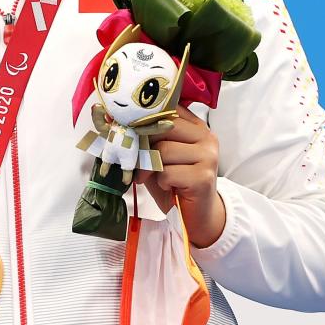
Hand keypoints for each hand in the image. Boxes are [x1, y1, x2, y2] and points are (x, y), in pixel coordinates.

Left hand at [135, 104, 226, 247]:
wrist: (198, 216)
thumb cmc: (175, 184)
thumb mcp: (161, 157)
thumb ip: (150, 139)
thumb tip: (116, 122)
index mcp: (197, 127)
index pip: (170, 109)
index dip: (146, 119)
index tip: (130, 129)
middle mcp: (206, 138)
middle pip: (165, 127)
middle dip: (146, 145)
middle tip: (139, 163)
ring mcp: (208, 157)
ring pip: (164, 151)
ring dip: (153, 168)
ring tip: (158, 178)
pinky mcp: (203, 177)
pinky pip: (168, 172)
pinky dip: (161, 182)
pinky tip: (169, 187)